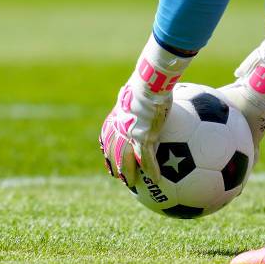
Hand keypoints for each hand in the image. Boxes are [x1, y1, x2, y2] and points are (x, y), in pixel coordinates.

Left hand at [99, 35, 191, 185]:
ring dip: (128, 173)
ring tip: (131, 184)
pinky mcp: (142, 138)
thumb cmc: (149, 79)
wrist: (150, 82)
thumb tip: (153, 85)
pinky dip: (151, 170)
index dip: (108, 146)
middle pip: (112, 150)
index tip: (109, 154)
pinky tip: (156, 180)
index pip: (109, 134)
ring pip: (125, 159)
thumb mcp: (144, 85)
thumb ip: (144, 91)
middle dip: (113, 163)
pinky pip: (146, 159)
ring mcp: (130, 134)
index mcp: (118, 114)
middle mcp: (120, 127)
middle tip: (116, 174)